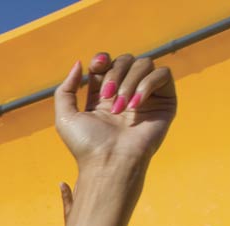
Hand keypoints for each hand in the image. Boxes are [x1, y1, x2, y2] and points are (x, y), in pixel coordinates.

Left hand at [53, 52, 175, 169]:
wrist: (109, 162)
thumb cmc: (87, 145)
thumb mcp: (65, 117)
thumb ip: (66, 89)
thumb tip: (80, 63)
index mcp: (104, 96)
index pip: (107, 64)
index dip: (102, 59)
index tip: (97, 66)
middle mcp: (126, 94)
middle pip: (125, 60)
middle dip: (114, 74)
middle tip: (108, 97)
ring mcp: (146, 97)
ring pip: (144, 63)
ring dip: (129, 82)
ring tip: (121, 108)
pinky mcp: (165, 101)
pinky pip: (163, 74)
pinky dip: (148, 84)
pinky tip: (136, 105)